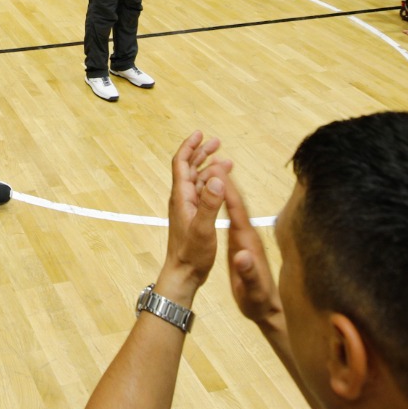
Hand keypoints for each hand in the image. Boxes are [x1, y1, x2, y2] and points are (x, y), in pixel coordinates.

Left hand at [157, 132, 230, 298]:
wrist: (183, 274)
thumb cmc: (192, 254)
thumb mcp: (203, 228)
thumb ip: (209, 203)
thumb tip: (217, 178)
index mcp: (182, 196)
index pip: (181, 163)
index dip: (189, 147)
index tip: (200, 134)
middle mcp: (182, 198)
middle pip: (189, 168)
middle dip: (201, 152)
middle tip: (216, 142)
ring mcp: (187, 208)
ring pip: (196, 180)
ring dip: (208, 167)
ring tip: (225, 160)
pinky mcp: (193, 216)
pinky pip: (201, 192)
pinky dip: (211, 184)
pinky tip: (222, 185)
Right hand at [222, 175, 283, 331]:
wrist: (269, 309)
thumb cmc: (259, 300)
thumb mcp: (252, 289)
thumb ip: (248, 272)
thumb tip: (241, 256)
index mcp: (248, 242)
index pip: (237, 212)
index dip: (229, 191)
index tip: (218, 171)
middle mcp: (248, 235)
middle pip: (237, 203)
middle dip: (227, 182)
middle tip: (216, 160)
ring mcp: (246, 238)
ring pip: (235, 207)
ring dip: (227, 189)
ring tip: (216, 170)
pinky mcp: (243, 242)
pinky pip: (233, 216)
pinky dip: (227, 202)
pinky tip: (221, 197)